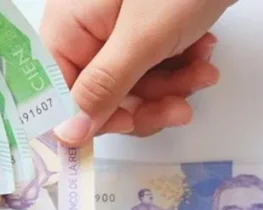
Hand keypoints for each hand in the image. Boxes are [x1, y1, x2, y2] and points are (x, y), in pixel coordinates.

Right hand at [41, 0, 234, 142]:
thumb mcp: (142, 40)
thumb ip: (103, 88)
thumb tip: (65, 133)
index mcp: (69, 23)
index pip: (58, 89)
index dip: (86, 116)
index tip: (121, 128)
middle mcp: (87, 25)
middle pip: (100, 92)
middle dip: (145, 103)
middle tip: (178, 108)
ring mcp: (118, 25)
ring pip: (132, 83)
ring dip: (171, 86)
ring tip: (203, 73)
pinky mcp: (148, 25)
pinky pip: (153, 64)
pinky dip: (180, 67)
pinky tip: (204, 53)